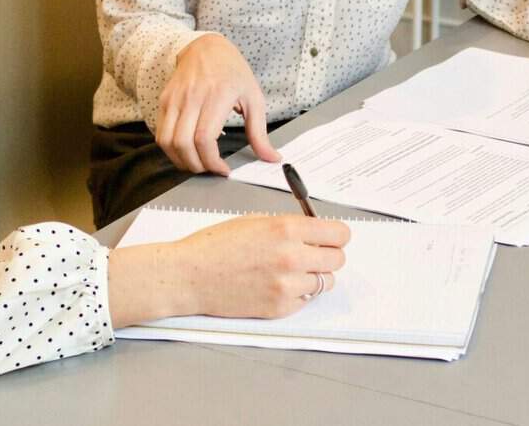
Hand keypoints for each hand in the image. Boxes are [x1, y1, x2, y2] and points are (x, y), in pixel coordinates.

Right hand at [107, 215, 349, 326]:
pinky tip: (276, 285)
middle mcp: (292, 256)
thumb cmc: (215, 246)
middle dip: (327, 255)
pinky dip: (298, 293)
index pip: (339, 234)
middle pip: (338, 259)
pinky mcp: (280, 308)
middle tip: (312, 254)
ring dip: (314, 275)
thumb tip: (315, 231)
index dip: (336, 235)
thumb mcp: (255, 221)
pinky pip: (306, 299)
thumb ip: (288, 226)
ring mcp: (287, 285)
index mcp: (286, 229)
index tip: (332, 237)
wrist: (189, 276)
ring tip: (291, 271)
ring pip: (326, 282)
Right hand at [157, 34, 280, 175]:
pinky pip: (161, 133)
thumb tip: (271, 158)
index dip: (211, 161)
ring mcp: (174, 99)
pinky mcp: (164, 101)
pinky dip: (171, 149)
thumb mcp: (254, 98)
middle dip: (196, 165)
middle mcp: (192, 97)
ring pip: (167, 141)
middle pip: (183, 144)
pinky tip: (186, 151)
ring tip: (197, 163)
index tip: (223, 169)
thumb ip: (260, 132)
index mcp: (217, 96)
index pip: (204, 138)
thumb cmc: (232, 72)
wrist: (206, 47)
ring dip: (180, 160)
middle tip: (210, 169)